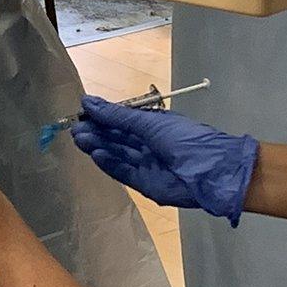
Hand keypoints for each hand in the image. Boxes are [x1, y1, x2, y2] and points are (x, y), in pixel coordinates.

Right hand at [70, 96, 258, 224]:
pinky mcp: (146, 184)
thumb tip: (89, 101)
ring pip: (117, 154)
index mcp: (153, 126)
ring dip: (99, 146)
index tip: (81, 112)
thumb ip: (118, 116)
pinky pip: (123, 172)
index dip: (102, 117)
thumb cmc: (185, 139)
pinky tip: (96, 154)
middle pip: (117, 138)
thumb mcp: (150, 122)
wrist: (211, 171)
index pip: (122, 121)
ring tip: (80, 139)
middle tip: (75, 128)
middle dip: (96, 132)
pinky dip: (109, 164)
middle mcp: (149, 144)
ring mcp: (147, 165)